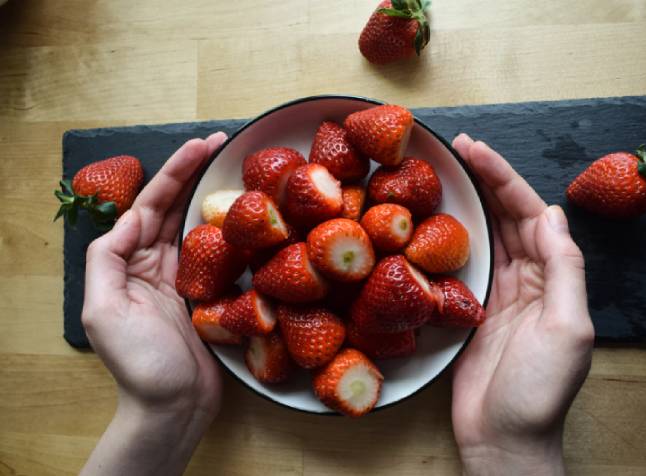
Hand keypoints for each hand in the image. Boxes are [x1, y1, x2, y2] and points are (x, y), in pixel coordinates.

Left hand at [80, 132, 226, 475]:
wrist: (174, 408)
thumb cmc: (139, 366)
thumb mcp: (103, 311)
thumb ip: (108, 259)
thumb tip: (132, 219)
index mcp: (131, 263)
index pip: (151, 206)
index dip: (174, 173)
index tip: (200, 145)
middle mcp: (158, 264)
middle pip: (176, 207)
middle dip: (196, 172)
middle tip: (224, 142)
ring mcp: (188, 279)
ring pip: (200, 226)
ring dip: (214, 196)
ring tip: (237, 169)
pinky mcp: (214, 295)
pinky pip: (224, 256)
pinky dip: (234, 232)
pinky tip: (250, 216)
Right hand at [450, 134, 593, 475]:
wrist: (503, 438)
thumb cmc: (538, 391)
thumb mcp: (568, 328)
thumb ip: (564, 268)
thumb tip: (551, 214)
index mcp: (554, 279)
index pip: (530, 215)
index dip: (505, 179)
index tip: (478, 151)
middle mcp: (528, 280)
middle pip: (506, 217)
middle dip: (486, 180)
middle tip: (458, 148)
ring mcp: (497, 294)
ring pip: (485, 236)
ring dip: (469, 202)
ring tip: (446, 172)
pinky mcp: (469, 311)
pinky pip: (462, 265)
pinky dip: (452, 239)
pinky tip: (435, 221)